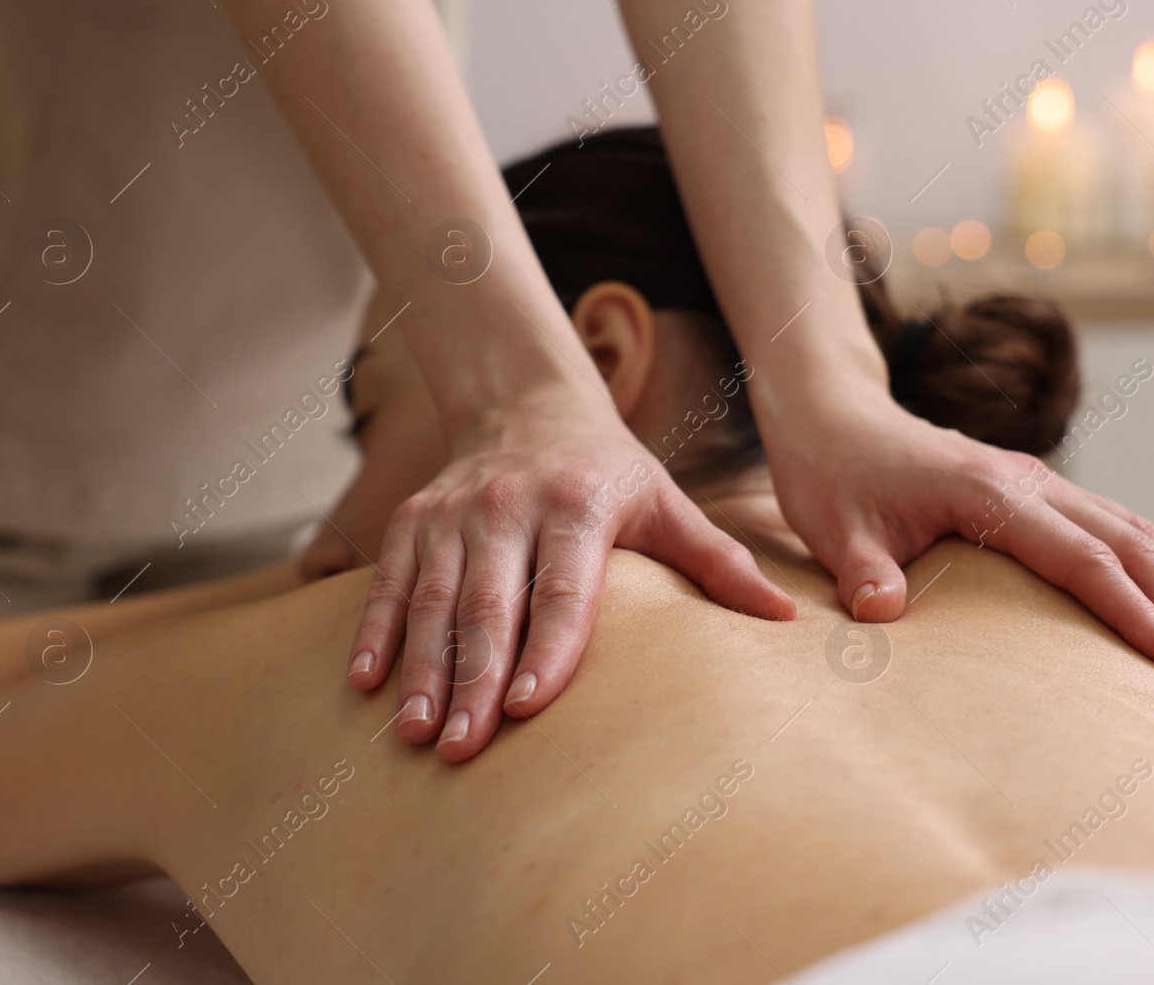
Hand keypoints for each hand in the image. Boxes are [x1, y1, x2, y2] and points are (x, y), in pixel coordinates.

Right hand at [344, 387, 794, 761]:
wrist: (528, 403)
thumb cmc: (610, 470)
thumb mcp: (667, 502)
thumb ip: (718, 561)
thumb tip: (786, 618)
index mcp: (577, 502)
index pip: (563, 585)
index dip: (548, 646)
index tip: (528, 705)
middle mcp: (508, 504)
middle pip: (489, 602)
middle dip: (473, 678)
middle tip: (463, 750)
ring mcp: (453, 511)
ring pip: (432, 598)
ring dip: (422, 668)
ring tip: (416, 732)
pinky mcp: (411, 518)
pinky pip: (390, 581)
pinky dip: (377, 630)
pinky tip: (367, 684)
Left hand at [763, 386, 1153, 684]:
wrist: (835, 417)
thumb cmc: (832, 478)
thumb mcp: (834, 528)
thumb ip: (861, 571)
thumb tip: (879, 612)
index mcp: (990, 493)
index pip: (1081, 559)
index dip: (1134, 611)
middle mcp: (1030, 482)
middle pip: (1132, 548)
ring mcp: (1040, 482)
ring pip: (1138, 533)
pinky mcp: (1038, 489)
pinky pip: (1120, 523)